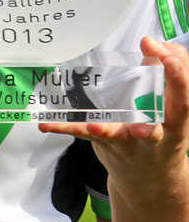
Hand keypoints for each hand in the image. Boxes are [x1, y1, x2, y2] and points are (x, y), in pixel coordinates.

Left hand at [39, 36, 188, 195]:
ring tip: (95, 127)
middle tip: (140, 121)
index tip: (165, 57)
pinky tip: (46, 123)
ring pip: (117, 137)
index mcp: (176, 120)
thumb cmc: (164, 125)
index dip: (177, 76)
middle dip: (149, 123)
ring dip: (107, 131)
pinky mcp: (107, 145)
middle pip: (154, 127)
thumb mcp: (174, 99)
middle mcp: (156, 136)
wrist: (153, 179)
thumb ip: (169, 66)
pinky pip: (85, 135)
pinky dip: (66, 128)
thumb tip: (150, 42)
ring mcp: (130, 145)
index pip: (183, 99)